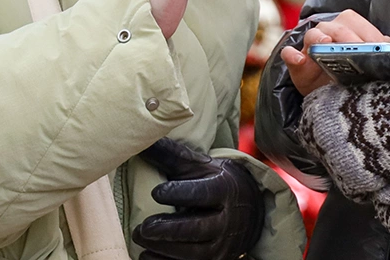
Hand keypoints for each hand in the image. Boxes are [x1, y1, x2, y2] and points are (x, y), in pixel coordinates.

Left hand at [132, 138, 264, 259]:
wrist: (248, 207)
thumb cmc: (216, 181)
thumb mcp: (200, 165)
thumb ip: (171, 155)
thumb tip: (141, 140)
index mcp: (224, 190)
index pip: (203, 193)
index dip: (180, 193)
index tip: (156, 192)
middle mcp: (226, 220)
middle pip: (199, 229)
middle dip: (170, 230)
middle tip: (143, 228)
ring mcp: (222, 245)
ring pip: (195, 253)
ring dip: (165, 249)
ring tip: (140, 239)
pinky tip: (147, 256)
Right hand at [280, 9, 389, 95]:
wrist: (331, 102)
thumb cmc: (353, 80)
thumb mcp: (369, 70)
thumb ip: (379, 55)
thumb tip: (389, 44)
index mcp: (348, 31)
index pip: (356, 23)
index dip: (368, 33)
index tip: (376, 46)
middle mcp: (329, 34)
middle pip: (337, 26)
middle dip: (348, 37)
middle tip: (356, 49)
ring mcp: (310, 48)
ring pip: (313, 34)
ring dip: (320, 38)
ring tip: (325, 45)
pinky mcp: (296, 64)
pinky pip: (289, 54)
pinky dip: (292, 56)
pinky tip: (298, 59)